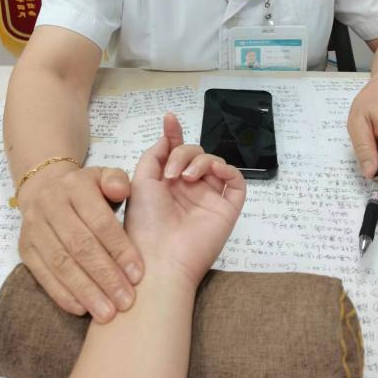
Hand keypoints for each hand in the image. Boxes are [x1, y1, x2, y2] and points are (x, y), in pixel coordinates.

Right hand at [17, 162, 143, 321]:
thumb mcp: (105, 176)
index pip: (100, 221)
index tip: (138, 275)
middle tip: (126, 301)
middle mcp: (50, 205)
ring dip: (85, 291)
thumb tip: (120, 190)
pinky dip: (62, 295)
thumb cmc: (88, 189)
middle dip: (105, 277)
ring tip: (107, 313)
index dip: (119, 249)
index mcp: (75, 186)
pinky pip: (43, 275)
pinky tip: (82, 310)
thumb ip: (117, 181)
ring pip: (60, 264)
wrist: (45, 187)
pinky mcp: (24, 248)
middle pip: (80, 246)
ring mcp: (34, 228)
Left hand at [124, 113, 245, 289]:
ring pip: (215, 162)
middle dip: (183, 152)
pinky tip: (213, 172)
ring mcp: (209, 198)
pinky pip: (236, 182)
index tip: (169, 118)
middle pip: (195, 153)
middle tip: (171, 173)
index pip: (175, 152)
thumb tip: (167, 136)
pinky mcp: (227, 209)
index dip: (174, 133)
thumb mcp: (141, 181)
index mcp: (166, 183)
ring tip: (186, 177)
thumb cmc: (145, 223)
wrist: (160, 259)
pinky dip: (228, 169)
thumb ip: (154, 154)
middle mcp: (188, 188)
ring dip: (200, 160)